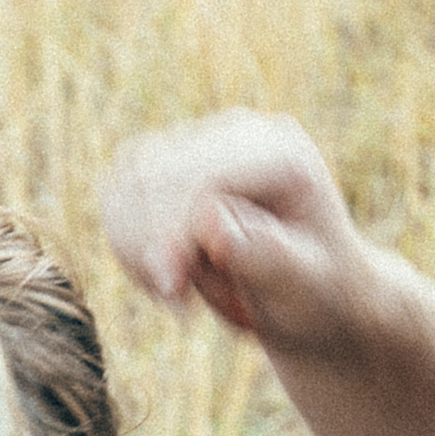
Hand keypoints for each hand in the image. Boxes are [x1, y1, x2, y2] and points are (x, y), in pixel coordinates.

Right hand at [102, 111, 389, 339]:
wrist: (313, 291)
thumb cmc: (316, 294)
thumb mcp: (302, 287)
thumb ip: (263, 256)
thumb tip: (209, 221)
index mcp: (284, 156)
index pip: (202, 177)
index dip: (172, 231)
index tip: (170, 291)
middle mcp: (242, 134)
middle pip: (156, 171)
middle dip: (151, 243)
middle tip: (177, 301)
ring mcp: (204, 140)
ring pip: (129, 175)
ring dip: (134, 243)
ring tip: (175, 290)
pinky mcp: (173, 158)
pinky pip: (118, 187)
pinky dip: (126, 238)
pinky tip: (162, 273)